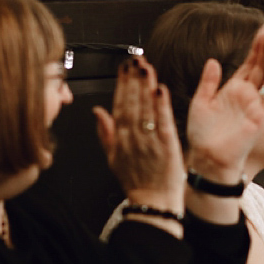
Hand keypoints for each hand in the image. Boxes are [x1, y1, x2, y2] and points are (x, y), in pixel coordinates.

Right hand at [94, 57, 184, 216]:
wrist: (153, 204)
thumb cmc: (136, 182)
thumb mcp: (113, 158)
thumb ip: (105, 133)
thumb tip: (97, 111)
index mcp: (120, 138)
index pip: (119, 105)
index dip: (121, 84)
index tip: (123, 67)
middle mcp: (133, 137)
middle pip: (131, 102)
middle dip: (132, 79)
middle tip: (134, 59)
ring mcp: (149, 140)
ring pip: (145, 108)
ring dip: (145, 85)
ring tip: (145, 67)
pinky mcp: (166, 145)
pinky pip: (162, 121)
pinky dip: (161, 105)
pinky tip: (160, 89)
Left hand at [185, 26, 263, 182]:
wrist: (209, 158)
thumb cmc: (203, 136)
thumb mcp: (201, 103)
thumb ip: (208, 82)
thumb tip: (213, 60)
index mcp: (233, 90)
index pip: (249, 64)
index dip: (256, 48)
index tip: (262, 31)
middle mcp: (247, 95)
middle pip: (262, 66)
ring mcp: (256, 104)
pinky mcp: (261, 114)